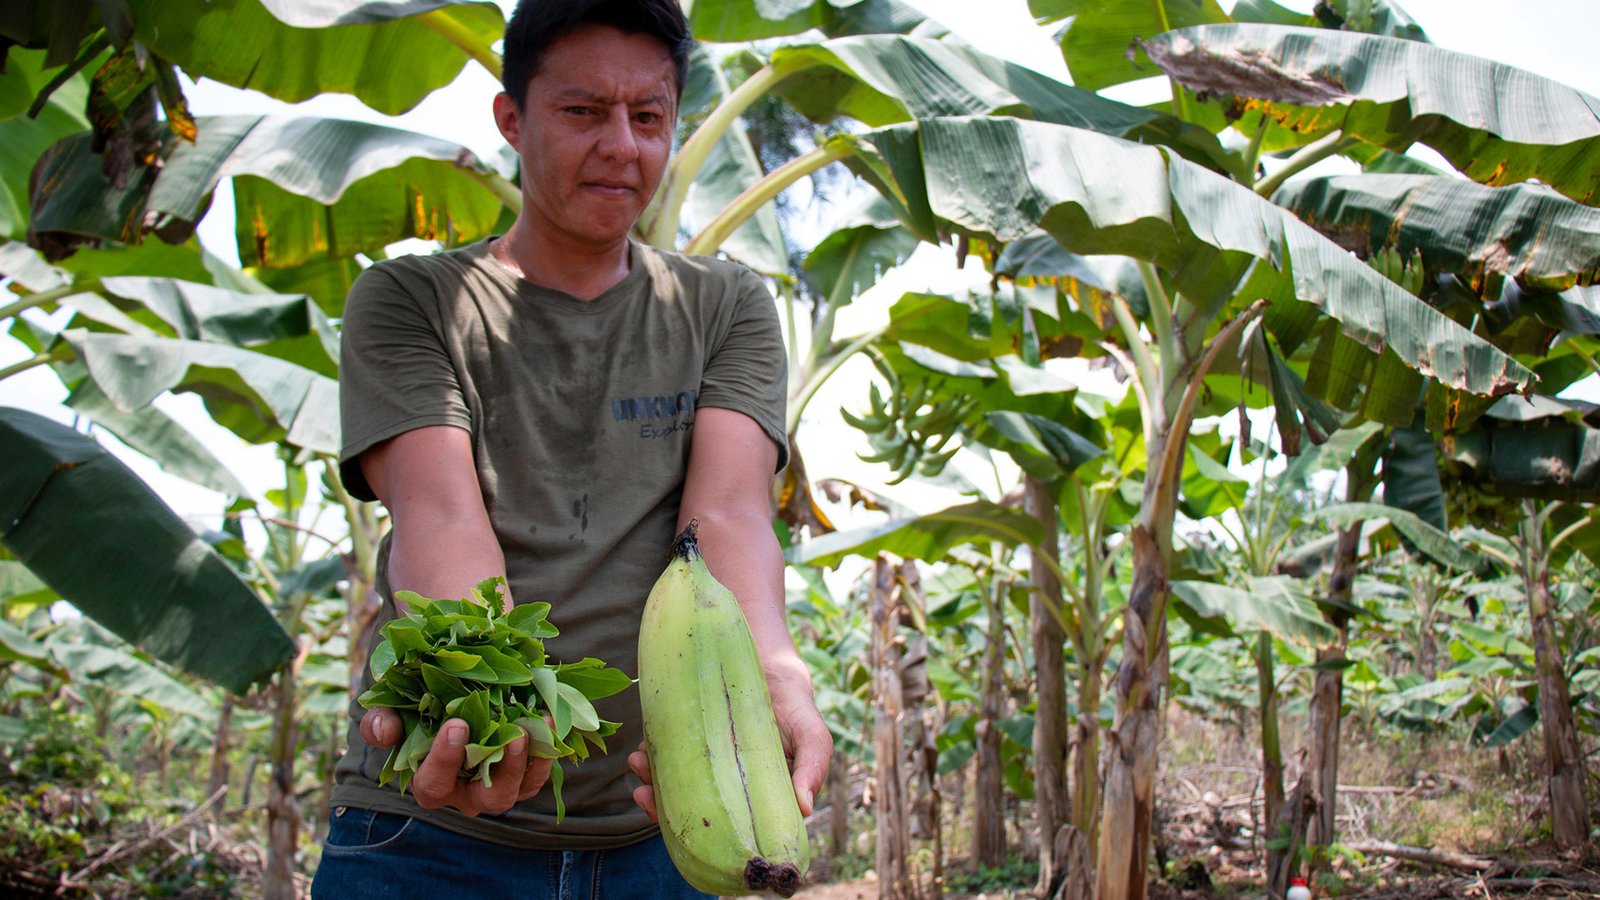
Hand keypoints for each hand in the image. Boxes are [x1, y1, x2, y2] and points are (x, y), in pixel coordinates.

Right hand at [360, 707, 552, 816]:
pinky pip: (539, 772)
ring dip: (532, 759)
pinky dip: (547, 749)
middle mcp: (467, 794)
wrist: (447, 708)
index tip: (455, 725)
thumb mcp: (391, 718)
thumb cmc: (414, 718)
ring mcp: (498, 787)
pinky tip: (549, 718)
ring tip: (537, 725)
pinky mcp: (523, 775)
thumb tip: (384, 726)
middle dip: (503, 769)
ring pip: (519, 787)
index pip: (435, 783)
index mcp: (431, 784)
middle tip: (513, 736)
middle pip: (488, 797)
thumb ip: (381, 724)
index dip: (444, 758)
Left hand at [627, 676, 831, 820]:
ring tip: (638, 762)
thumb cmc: (797, 708)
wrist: (774, 667)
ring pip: (674, 786)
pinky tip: (641, 748)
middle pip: (692, 811)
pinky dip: (651, 755)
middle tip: (644, 795)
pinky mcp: (691, 741)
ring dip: (650, 780)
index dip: (703, 836)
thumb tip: (805, 808)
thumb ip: (813, 767)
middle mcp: (728, 789)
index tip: (680, 827)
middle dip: (662, 809)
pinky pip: (667, 757)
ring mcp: (707, 766)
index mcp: (756, 800)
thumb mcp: (812, 736)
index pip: (728, 829)